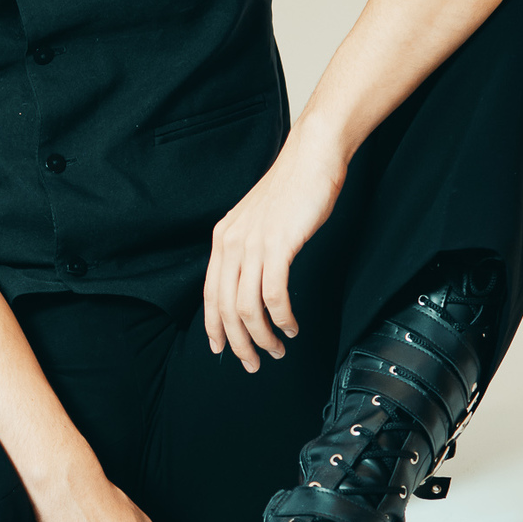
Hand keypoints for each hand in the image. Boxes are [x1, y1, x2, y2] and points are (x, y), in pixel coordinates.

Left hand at [204, 120, 346, 371]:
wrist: (311, 158)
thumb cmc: (292, 190)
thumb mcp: (258, 222)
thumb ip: (249, 249)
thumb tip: (251, 281)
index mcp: (223, 239)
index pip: (211, 294)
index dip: (214, 326)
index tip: (222, 349)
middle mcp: (231, 243)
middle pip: (226, 308)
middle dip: (239, 343)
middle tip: (253, 363)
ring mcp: (253, 245)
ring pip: (248, 307)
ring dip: (263, 336)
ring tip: (277, 349)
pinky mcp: (278, 245)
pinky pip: (273, 295)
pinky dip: (282, 318)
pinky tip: (291, 325)